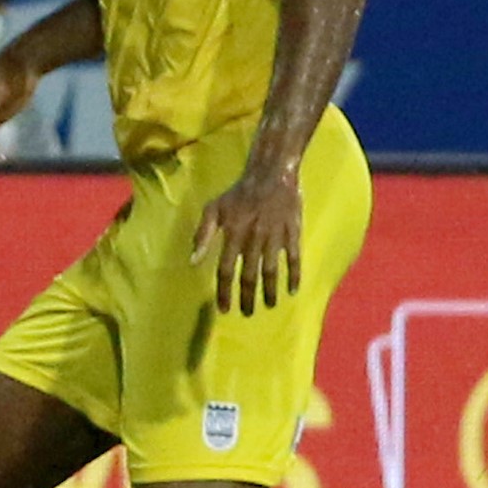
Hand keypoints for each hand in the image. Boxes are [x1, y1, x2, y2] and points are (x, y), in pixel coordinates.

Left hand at [189, 164, 307, 314]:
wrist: (270, 174)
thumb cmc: (238, 193)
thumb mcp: (214, 208)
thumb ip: (202, 235)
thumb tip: (193, 262)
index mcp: (233, 234)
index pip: (226, 270)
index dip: (224, 291)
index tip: (224, 309)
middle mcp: (253, 239)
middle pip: (249, 275)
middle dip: (247, 297)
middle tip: (247, 313)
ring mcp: (274, 237)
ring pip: (271, 271)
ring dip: (269, 291)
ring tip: (269, 305)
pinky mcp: (292, 232)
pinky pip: (293, 258)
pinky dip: (294, 275)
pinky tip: (293, 290)